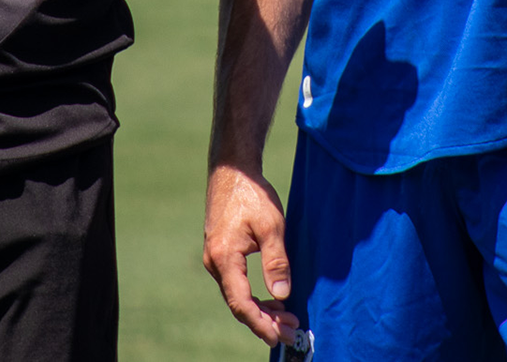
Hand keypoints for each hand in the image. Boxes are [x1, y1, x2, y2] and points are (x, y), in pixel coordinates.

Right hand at [203, 162, 298, 345]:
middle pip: (238, 304)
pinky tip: (273, 299)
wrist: (232, 170)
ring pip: (237, 296)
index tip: (279, 337)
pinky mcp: (220, 254)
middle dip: (265, 321)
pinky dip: (253, 296)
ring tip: (288, 318)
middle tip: (292, 332)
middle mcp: (214, 262)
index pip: (241, 303)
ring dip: (261, 310)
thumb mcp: (271, 226)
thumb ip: (276, 261)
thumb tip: (282, 295)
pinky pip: (235, 284)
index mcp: (224, 258)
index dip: (260, 323)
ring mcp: (215, 259)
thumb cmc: (252, 194)